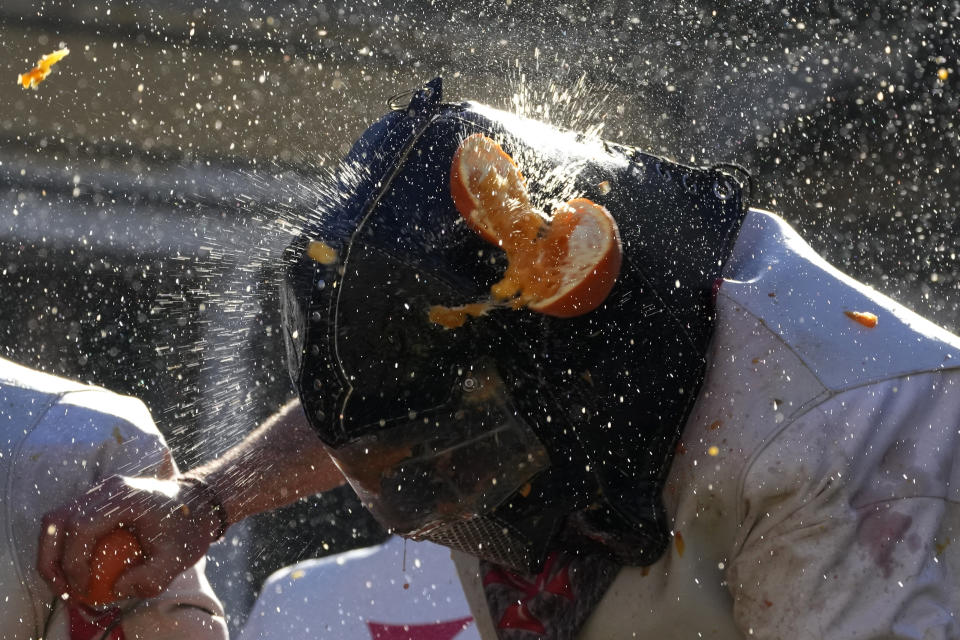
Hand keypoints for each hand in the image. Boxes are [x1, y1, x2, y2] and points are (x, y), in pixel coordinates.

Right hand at [37, 474, 224, 600]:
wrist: (198, 504)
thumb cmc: (188, 528)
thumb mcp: (177, 558)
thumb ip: (151, 577)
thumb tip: (115, 589)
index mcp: (126, 496)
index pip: (82, 525)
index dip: (74, 561)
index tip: (84, 588)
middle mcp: (107, 489)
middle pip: (58, 520)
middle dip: (52, 560)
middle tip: (64, 591)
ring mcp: (99, 492)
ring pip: (56, 520)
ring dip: (53, 554)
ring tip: (65, 585)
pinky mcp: (96, 501)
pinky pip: (68, 523)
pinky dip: (64, 548)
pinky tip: (75, 573)